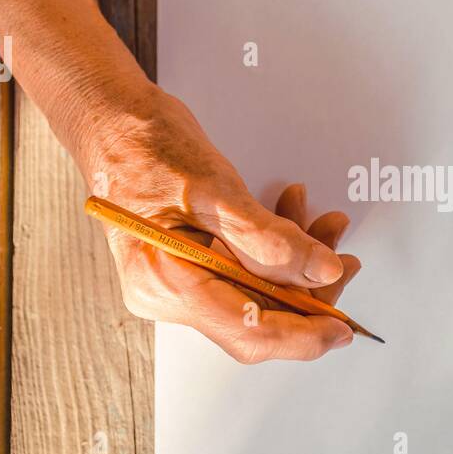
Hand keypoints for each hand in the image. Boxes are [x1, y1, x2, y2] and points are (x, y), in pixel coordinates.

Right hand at [87, 84, 359, 363]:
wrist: (109, 119)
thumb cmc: (144, 143)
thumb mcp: (214, 187)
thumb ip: (268, 238)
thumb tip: (320, 272)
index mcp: (164, 283)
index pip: (248, 329)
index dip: (304, 334)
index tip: (343, 327)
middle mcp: (164, 295)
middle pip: (255, 318)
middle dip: (307, 291)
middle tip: (342, 257)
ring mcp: (173, 285)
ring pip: (253, 295)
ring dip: (294, 266)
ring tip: (323, 225)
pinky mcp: (185, 269)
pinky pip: (241, 275)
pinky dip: (272, 253)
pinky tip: (291, 218)